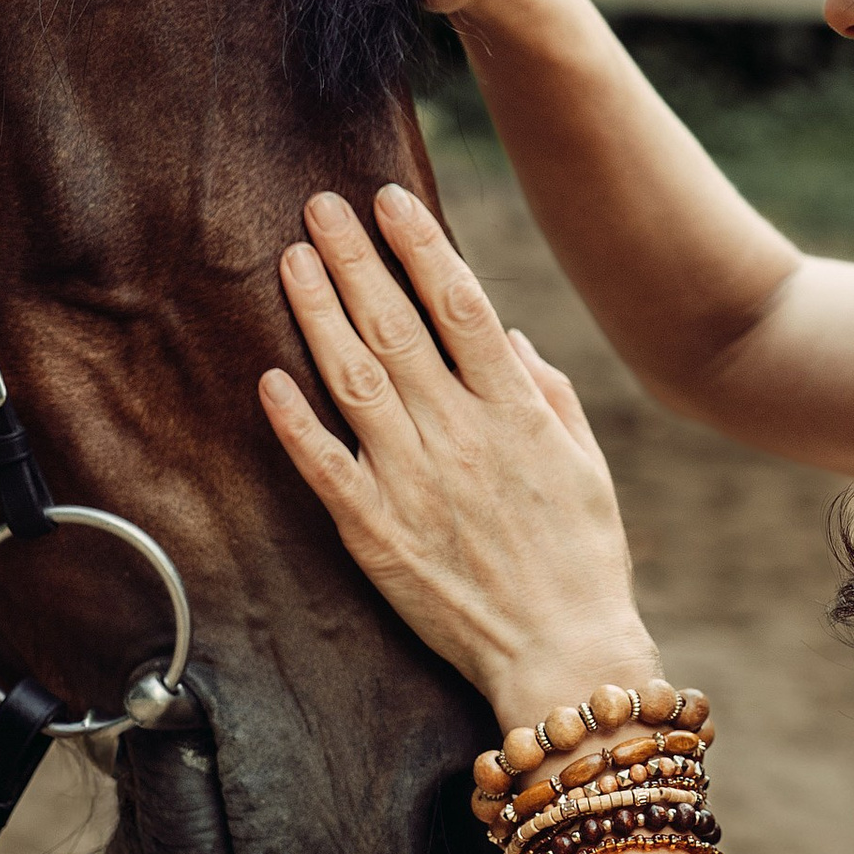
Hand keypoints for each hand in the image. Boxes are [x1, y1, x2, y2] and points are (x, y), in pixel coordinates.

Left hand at [258, 182, 660, 732]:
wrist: (562, 653)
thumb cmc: (582, 560)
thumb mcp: (586, 466)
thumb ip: (548, 395)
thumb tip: (511, 338)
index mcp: (514, 412)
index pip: (461, 304)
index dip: (421, 245)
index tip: (390, 200)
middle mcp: (461, 435)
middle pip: (397, 325)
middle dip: (356, 257)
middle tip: (320, 205)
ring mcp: (413, 482)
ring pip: (354, 378)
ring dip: (319, 312)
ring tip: (292, 258)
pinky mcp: (376, 533)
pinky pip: (324, 465)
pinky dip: (294, 420)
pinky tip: (268, 375)